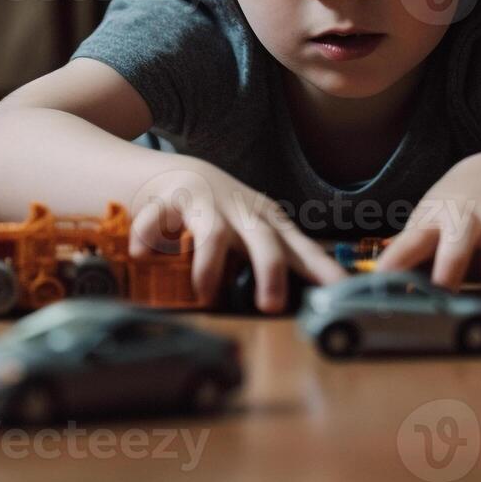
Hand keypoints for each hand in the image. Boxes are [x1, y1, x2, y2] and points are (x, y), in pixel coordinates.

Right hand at [128, 162, 346, 312]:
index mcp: (270, 225)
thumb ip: (286, 263)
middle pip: (265, 241)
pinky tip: (141, 256)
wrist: (185, 176)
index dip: (322, 270)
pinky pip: (158, 220)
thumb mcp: (262, 234)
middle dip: (270, 271)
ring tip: (205, 293)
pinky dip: (147, 236)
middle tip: (270, 305)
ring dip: (211, 264)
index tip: (339, 292)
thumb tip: (321, 301)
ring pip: (214, 234)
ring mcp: (207, 207)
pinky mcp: (171, 204)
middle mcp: (242, 216)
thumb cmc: (230, 216)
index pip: (303, 250)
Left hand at [372, 161, 480, 298]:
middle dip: (477, 256)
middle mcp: (474, 221)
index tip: (386, 286)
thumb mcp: (418, 227)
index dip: (399, 263)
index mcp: (436, 221)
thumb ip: (400, 260)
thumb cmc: (443, 215)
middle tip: (475, 284)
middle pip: (477, 234)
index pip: (412, 243)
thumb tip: (367, 291)